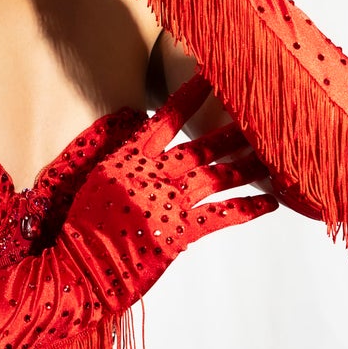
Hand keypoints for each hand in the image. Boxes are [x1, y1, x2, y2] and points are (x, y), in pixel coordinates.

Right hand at [51, 71, 279, 311]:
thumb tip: (143, 150)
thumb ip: (123, 165)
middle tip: (259, 118)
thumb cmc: (80, 232)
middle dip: (230, 133)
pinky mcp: (180, 233)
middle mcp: (151, 177)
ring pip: (216, 177)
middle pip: (200, 148)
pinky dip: (248, 208)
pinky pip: (222, 216)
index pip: (163, 121)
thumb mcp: (95, 186)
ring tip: (271, 156)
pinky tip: (270, 202)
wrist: (77, 270)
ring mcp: (167, 204)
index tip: (208, 78)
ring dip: (245, 166)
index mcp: (127, 161)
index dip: (188, 99)